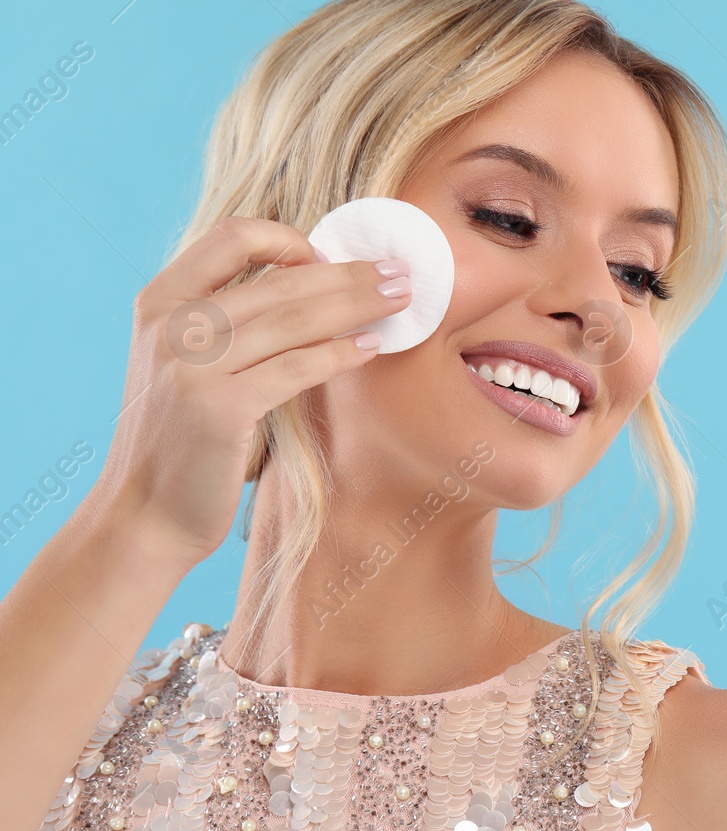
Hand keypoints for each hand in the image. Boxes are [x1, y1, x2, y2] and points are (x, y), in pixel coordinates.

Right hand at [91, 216, 412, 564]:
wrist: (144, 513)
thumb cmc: (182, 439)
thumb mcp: (184, 364)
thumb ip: (227, 323)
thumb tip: (311, 286)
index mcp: (159, 302)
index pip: (231, 237)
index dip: (288, 239)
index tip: (331, 256)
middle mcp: (171, 326)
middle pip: (278, 280)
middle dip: (348, 273)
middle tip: (397, 274)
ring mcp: (192, 367)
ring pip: (294, 318)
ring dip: (356, 305)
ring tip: (398, 300)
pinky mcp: (219, 409)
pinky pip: (296, 368)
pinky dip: (340, 354)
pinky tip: (370, 347)